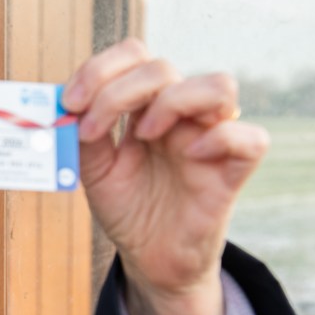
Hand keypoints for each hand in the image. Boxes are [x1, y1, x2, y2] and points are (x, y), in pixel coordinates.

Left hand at [62, 38, 268, 314]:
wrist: (149, 258)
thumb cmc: (128, 209)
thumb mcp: (94, 171)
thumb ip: (82, 136)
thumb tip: (64, 105)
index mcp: (145, 107)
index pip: (134, 57)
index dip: (100, 68)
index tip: (70, 101)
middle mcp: (179, 115)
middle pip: (162, 67)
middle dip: (117, 91)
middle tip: (90, 128)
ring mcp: (208, 139)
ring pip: (217, 85)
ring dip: (170, 101)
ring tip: (142, 137)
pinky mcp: (231, 172)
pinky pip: (249, 138)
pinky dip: (220, 137)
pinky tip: (190, 155)